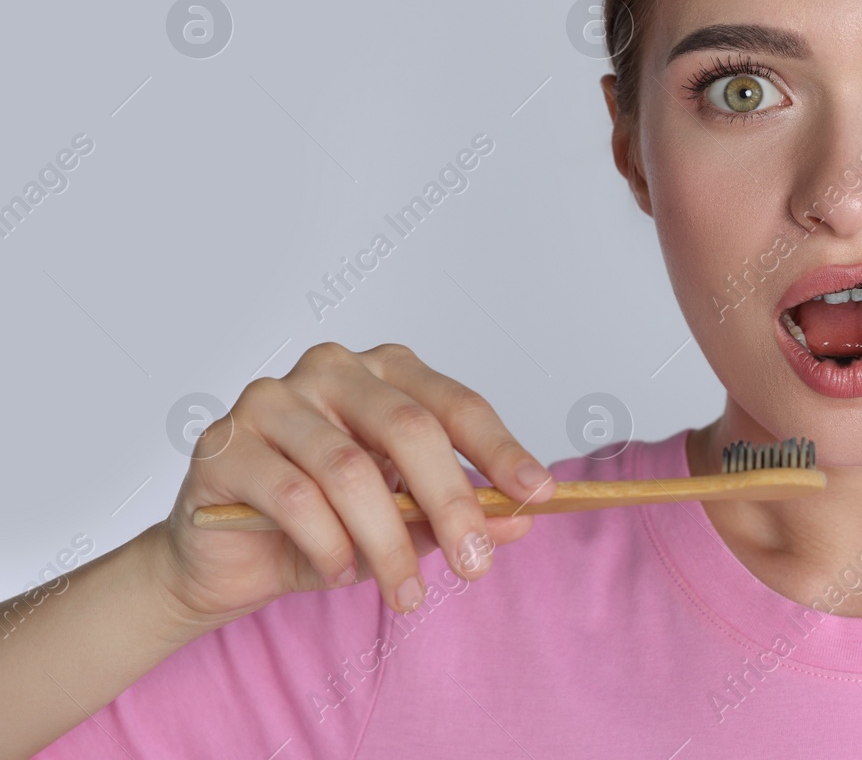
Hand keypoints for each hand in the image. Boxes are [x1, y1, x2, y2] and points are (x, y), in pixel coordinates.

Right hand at [153, 342, 553, 625]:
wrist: (221, 560)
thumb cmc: (318, 528)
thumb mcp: (400, 523)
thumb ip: (452, 514)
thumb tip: (519, 521)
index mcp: (384, 373)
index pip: (455, 404)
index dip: (500, 449)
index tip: (540, 494)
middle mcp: (330, 370)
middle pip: (408, 428)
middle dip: (451, 501)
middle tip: (476, 563)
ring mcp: (272, 400)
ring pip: (350, 470)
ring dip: (388, 542)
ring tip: (405, 592)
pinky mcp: (224, 444)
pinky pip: (293, 497)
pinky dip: (328, 545)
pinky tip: (340, 573)